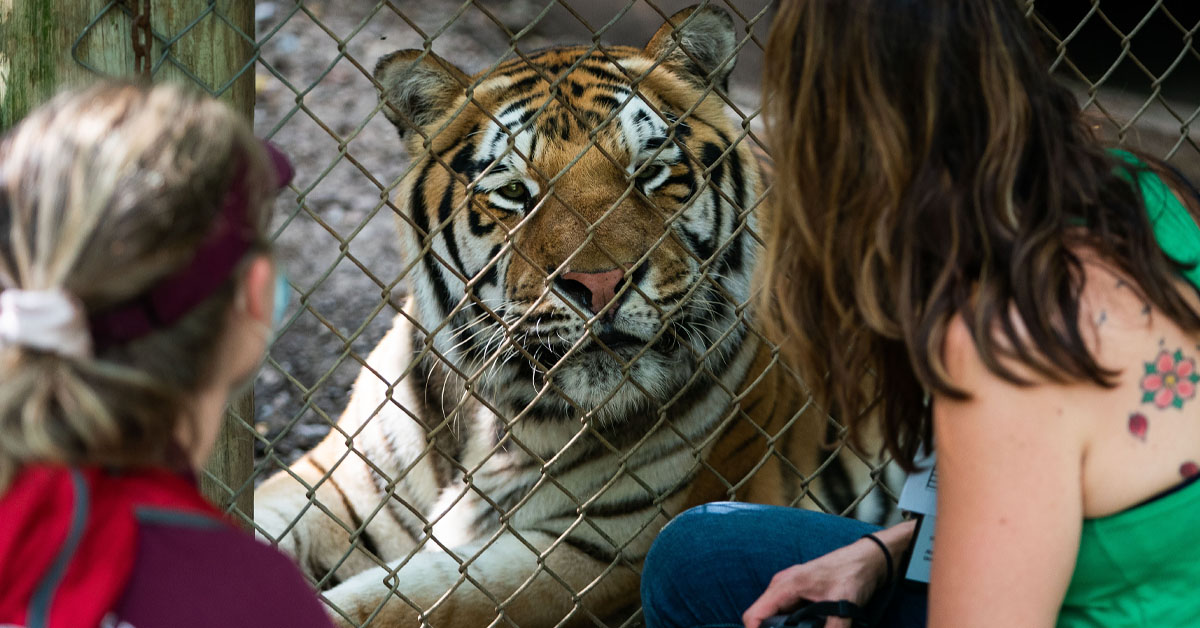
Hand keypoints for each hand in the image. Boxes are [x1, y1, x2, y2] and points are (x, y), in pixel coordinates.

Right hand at [741, 535, 890, 627]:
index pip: (754, 616)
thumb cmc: (853, 573)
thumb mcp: (843, 608)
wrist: (868, 559)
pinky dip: (790, 625)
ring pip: (773, 616)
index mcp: (785, 586)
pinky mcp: (798, 593)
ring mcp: (789, 588)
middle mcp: (782, 586)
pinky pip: (784, 613)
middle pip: (761, 618)